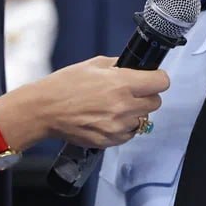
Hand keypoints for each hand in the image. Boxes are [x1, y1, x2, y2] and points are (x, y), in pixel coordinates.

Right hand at [32, 57, 169, 148]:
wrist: (45, 110)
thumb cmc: (64, 85)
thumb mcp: (93, 65)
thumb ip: (118, 66)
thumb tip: (135, 67)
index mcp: (121, 84)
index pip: (161, 82)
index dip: (157, 78)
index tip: (152, 78)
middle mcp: (123, 106)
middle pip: (156, 102)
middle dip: (147, 96)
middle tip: (131, 93)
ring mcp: (117, 126)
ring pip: (144, 120)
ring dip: (135, 113)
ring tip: (115, 107)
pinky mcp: (110, 141)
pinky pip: (130, 134)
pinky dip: (124, 127)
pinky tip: (108, 119)